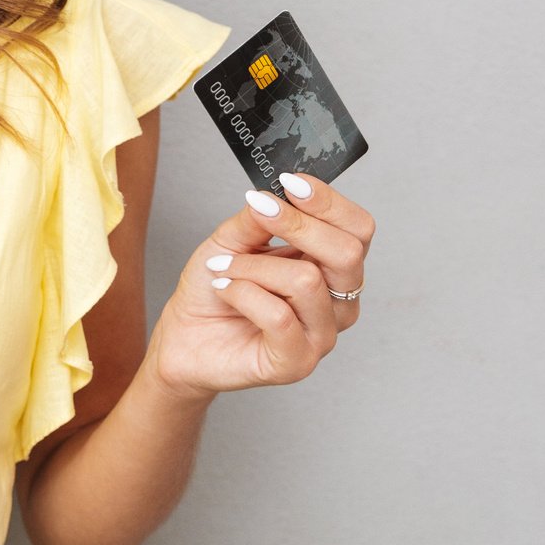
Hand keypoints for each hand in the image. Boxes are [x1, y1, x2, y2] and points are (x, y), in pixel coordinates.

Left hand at [147, 172, 375, 398]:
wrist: (186, 336)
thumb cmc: (216, 287)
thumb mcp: (233, 239)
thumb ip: (260, 217)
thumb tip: (275, 195)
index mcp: (332, 267)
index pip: (358, 229)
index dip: (328, 202)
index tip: (290, 182)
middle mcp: (338, 302)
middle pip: (347, 252)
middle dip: (297, 226)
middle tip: (257, 214)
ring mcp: (322, 335)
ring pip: (306, 281)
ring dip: (252, 266)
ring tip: (224, 268)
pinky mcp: (297, 362)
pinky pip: (279, 316)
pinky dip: (242, 293)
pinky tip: (225, 290)